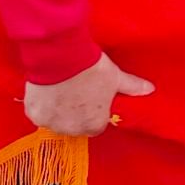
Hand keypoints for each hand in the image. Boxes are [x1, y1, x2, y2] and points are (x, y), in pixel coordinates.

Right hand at [24, 53, 153, 137]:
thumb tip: (150, 89)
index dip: (93, 111)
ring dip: (57, 109)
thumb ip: (131, 87)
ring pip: (55, 120)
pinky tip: (46, 90)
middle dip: (74, 112)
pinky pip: (38, 113)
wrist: (60, 55)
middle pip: (74, 125)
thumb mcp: (115, 76)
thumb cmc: (90, 67)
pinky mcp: (34, 113)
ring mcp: (52, 123)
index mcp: (94, 125)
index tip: (90, 97)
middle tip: (75, 90)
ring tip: (60, 88)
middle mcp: (72, 129)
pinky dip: (40, 104)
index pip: (95, 125)